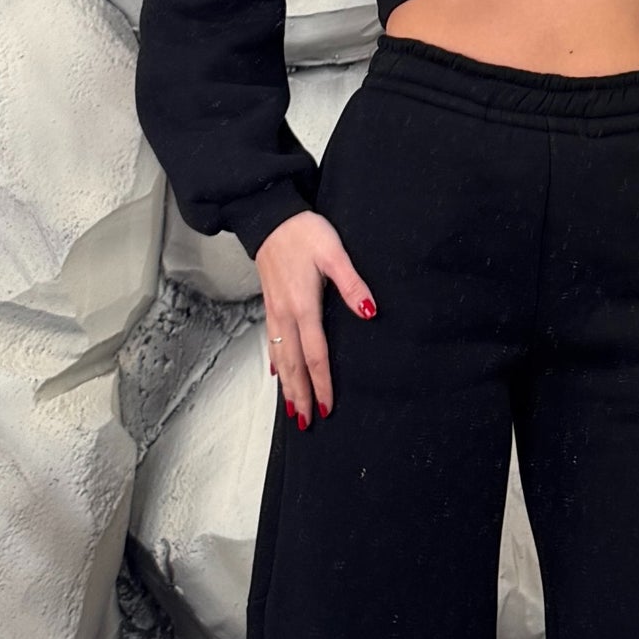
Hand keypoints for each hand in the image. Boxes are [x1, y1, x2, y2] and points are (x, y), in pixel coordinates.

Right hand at [253, 209, 374, 428]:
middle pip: (293, 365)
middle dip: (301, 395)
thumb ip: (352, 285)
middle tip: (307, 422)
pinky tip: (276, 374)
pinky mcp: (269, 304)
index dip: (322, 383)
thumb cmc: (302, 232)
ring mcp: (274, 311)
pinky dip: (274, 363)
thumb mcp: (334, 253)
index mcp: (303, 307)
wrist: (269, 216)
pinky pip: (269, 342)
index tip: (327, 407)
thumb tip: (369, 313)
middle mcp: (285, 315)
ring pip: (279, 357)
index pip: (315, 355)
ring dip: (286, 386)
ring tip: (292, 410)